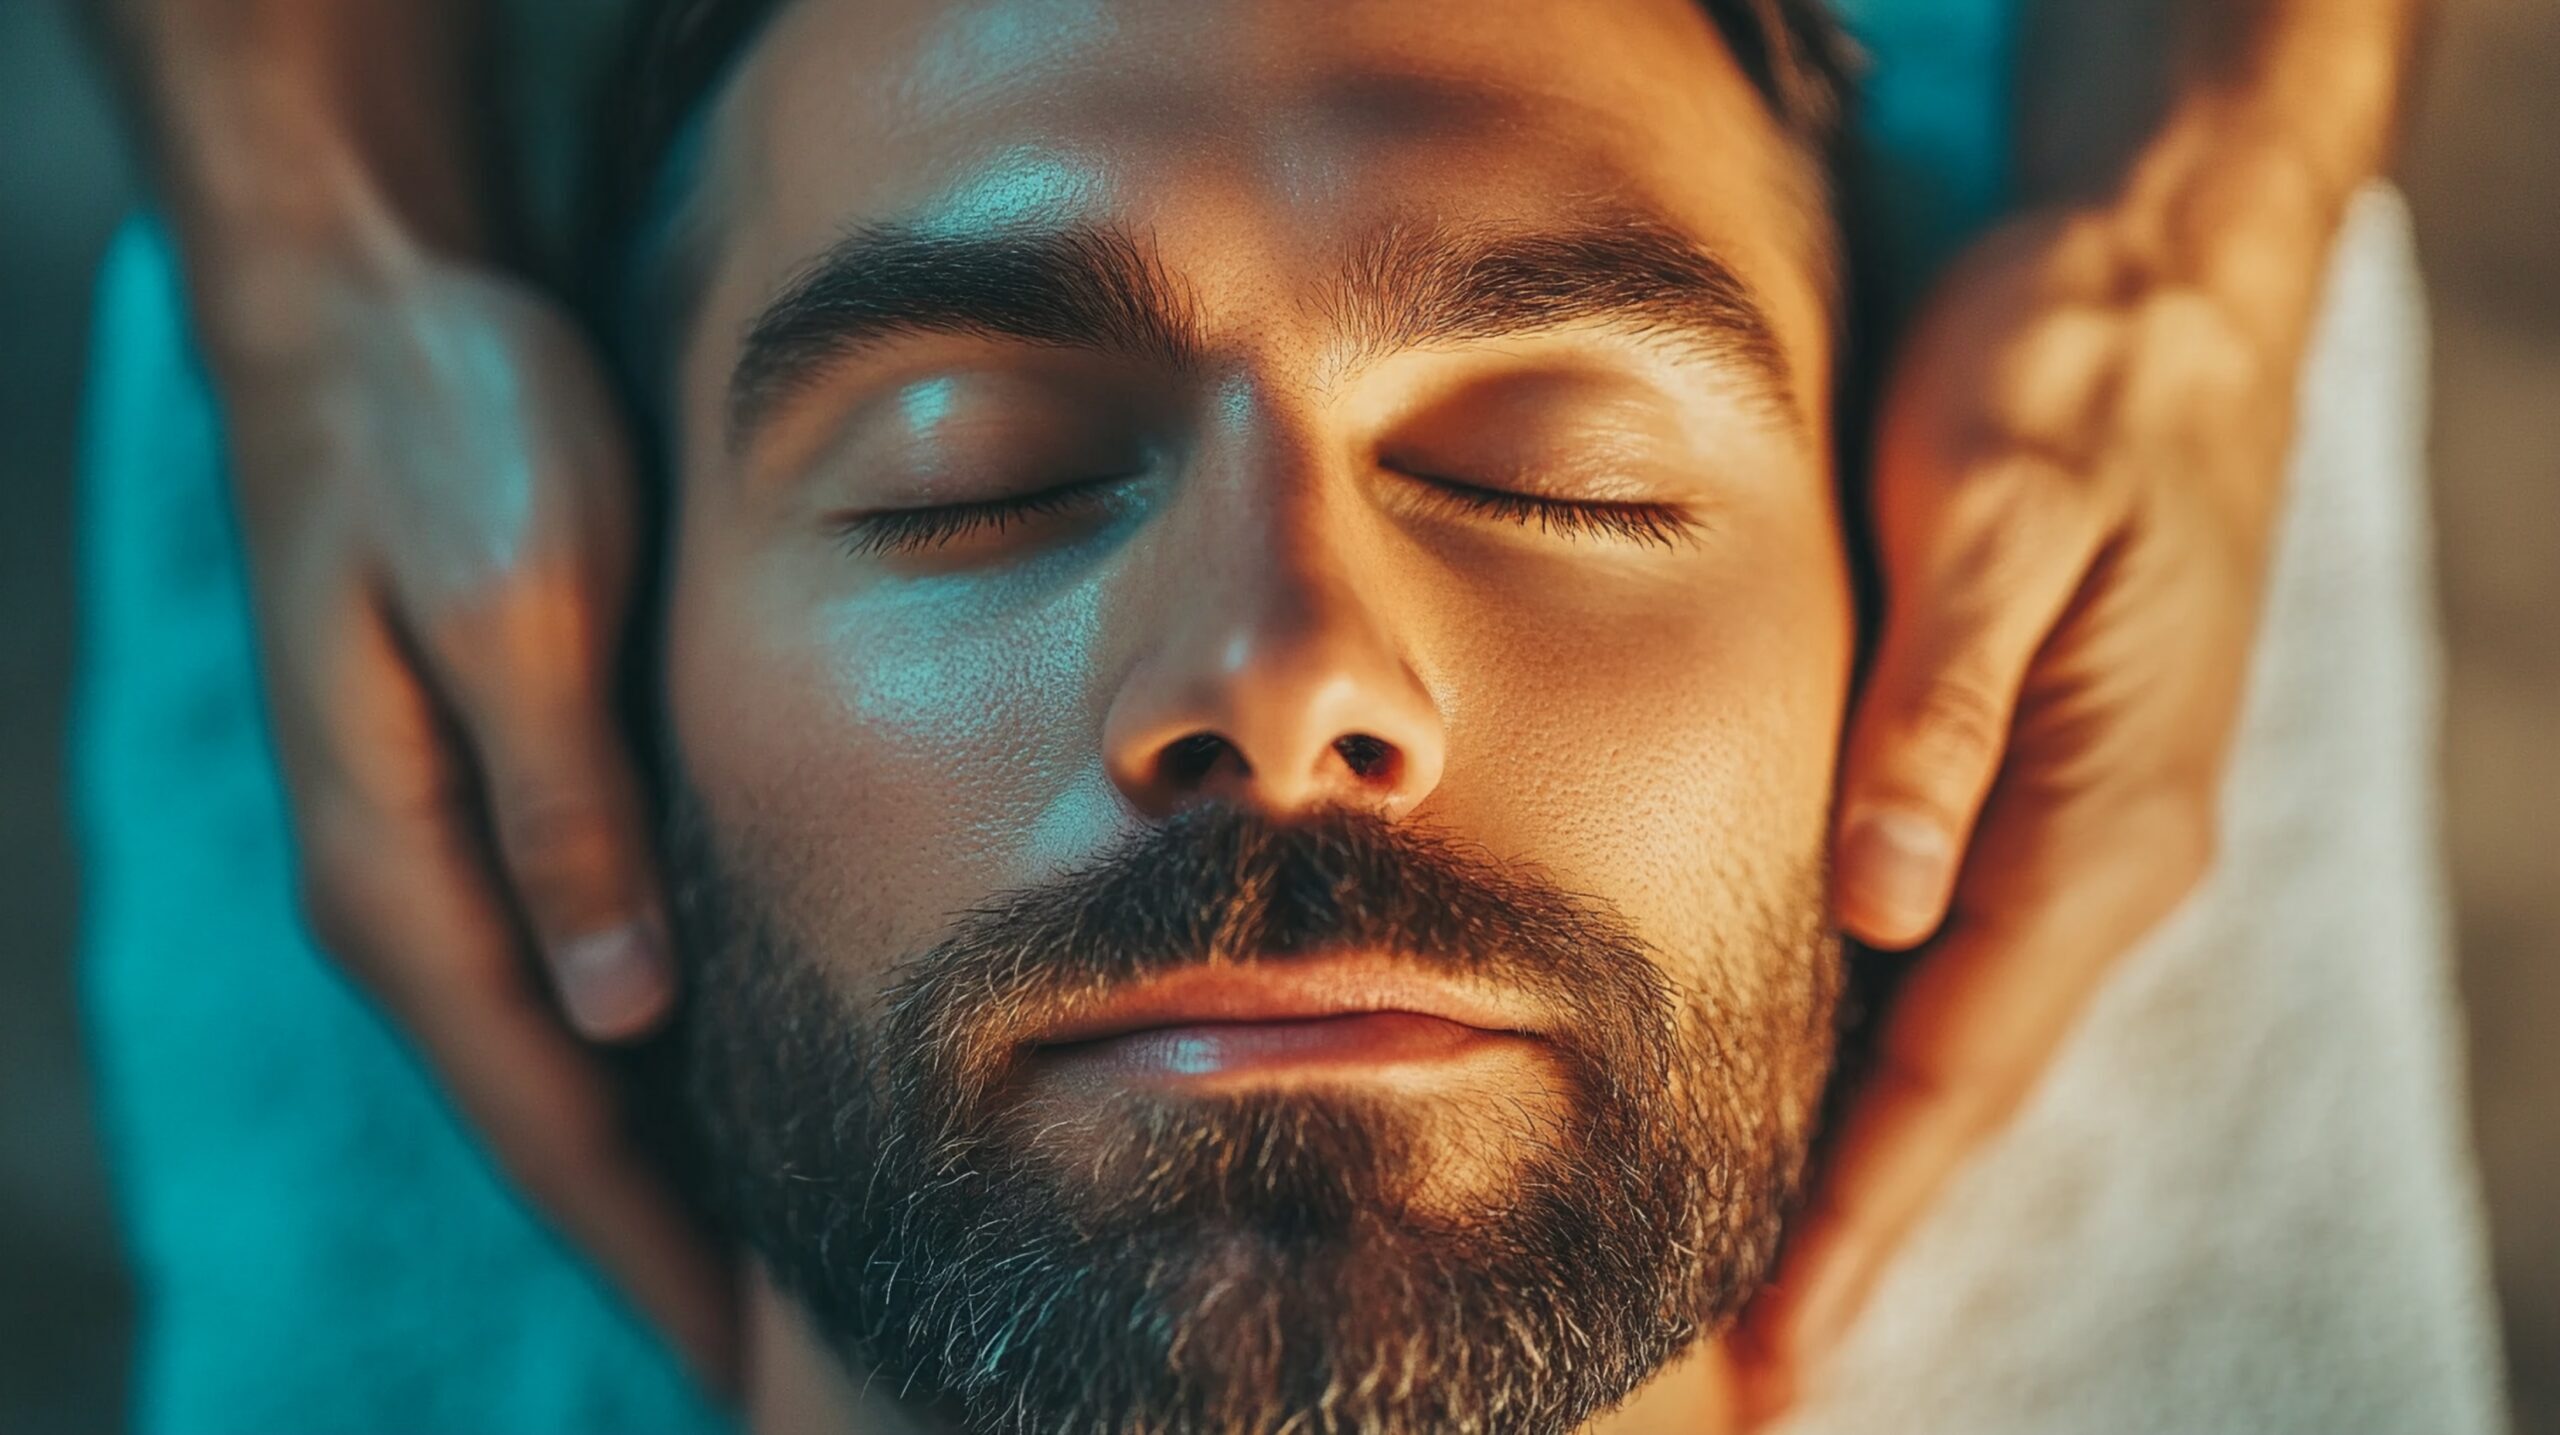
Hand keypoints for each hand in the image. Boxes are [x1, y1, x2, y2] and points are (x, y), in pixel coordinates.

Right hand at [200, 237, 734, 1385]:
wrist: (374, 312)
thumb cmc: (449, 438)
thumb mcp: (516, 604)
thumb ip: (564, 813)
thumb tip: (620, 1019)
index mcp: (407, 880)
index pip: (552, 1125)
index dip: (658, 1256)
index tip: (755, 1361)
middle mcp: (417, 900)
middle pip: (562, 1128)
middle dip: (673, 1252)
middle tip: (804, 1352)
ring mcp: (449, 860)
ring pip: (576, 1066)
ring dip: (670, 1175)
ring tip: (796, 1268)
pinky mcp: (498, 803)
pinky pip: (580, 982)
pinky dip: (657, 1065)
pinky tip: (742, 1094)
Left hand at [1731, 138, 2347, 1420]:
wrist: (2158, 281)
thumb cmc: (2067, 377)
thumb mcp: (1993, 510)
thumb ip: (1937, 711)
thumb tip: (1877, 902)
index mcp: (2095, 822)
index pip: (1957, 1069)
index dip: (1861, 1215)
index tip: (1779, 1345)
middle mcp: (2095, 855)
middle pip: (1955, 1089)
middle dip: (1856, 1231)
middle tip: (1743, 1365)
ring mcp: (2074, 825)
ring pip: (1950, 1033)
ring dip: (1863, 1158)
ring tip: (1758, 1276)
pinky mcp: (2032, 778)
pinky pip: (1948, 956)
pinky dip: (1879, 1046)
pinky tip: (1804, 1085)